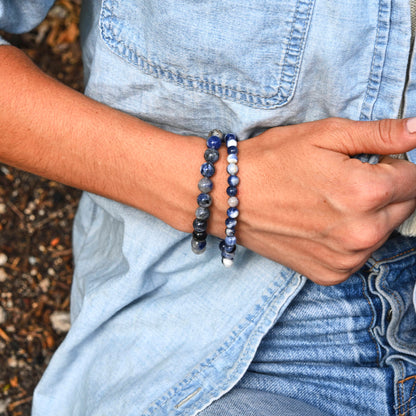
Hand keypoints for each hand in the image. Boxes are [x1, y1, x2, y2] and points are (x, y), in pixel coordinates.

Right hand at [233, 118, 415, 284]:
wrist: (230, 197)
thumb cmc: (272, 161)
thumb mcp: (325, 134)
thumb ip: (380, 133)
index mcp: (366, 192)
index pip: (414, 178)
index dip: (395, 163)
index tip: (370, 160)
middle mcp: (362, 233)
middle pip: (404, 207)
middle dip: (386, 189)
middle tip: (345, 179)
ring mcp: (346, 259)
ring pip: (384, 231)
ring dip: (369, 215)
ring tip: (329, 201)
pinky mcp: (331, 274)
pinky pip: (359, 254)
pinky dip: (350, 239)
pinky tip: (322, 224)